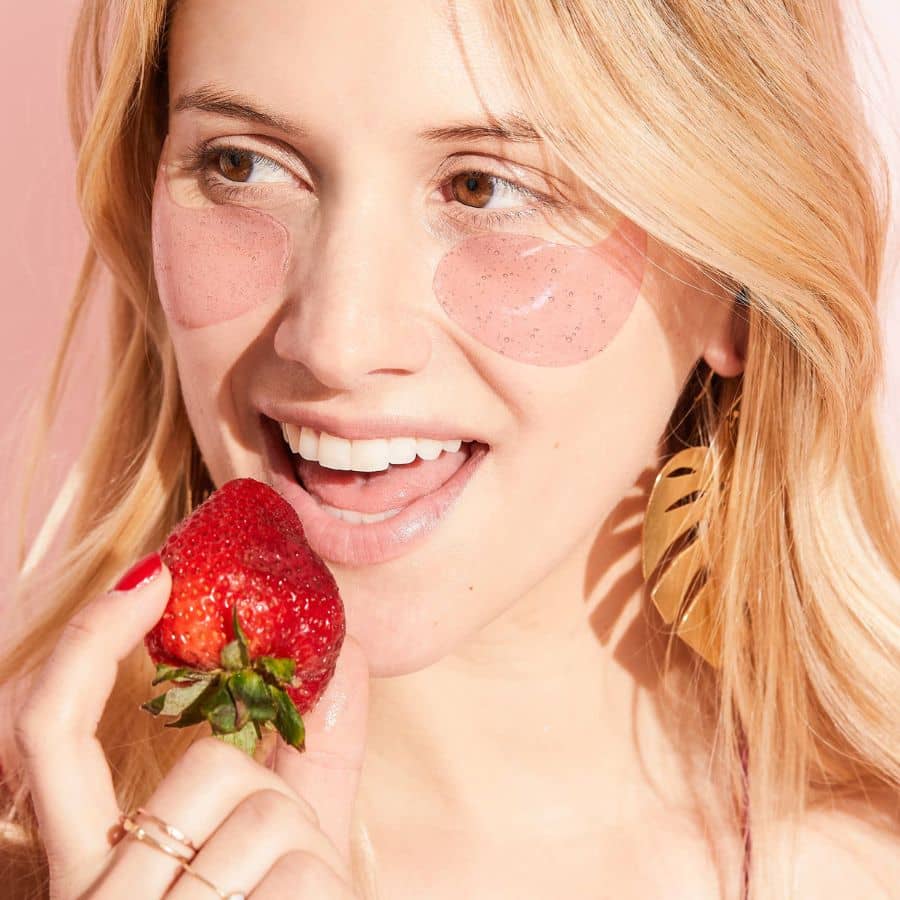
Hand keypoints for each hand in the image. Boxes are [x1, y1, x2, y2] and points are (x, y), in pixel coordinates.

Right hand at [13, 555, 369, 898]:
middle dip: (266, 783)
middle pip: (202, 767)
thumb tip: (345, 654)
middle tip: (278, 832)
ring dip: (307, 847)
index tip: (152, 570)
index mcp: (91, 861)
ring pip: (262, 810)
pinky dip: (323, 887)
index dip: (89, 639)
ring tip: (287, 899)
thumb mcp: (290, 838)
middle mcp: (91, 895)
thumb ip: (313, 750)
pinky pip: (298, 874)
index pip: (45, 729)